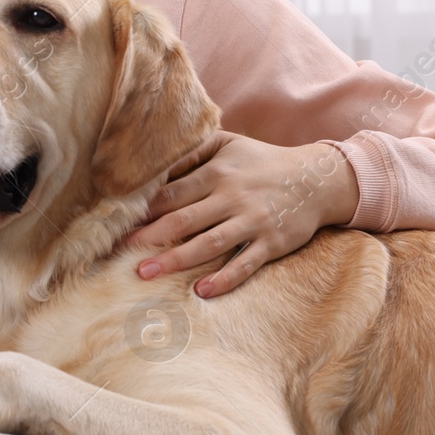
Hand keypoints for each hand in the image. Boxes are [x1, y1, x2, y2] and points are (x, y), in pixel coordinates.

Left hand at [120, 129, 358, 297]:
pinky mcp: (271, 244)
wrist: (318, 179)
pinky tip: (201, 291)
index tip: (117, 221)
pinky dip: (224, 279)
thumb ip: (194, 150)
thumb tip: (155, 160)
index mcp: (217, 173)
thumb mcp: (229, 143)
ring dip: (175, 260)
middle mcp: (232, 197)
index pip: (172, 192)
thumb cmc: (263, 161)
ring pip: (208, 244)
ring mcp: (252, 222)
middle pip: (183, 219)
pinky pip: (244, 265)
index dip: (143, 208)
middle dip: (148, 236)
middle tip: (118, 250)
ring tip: (145, 273)